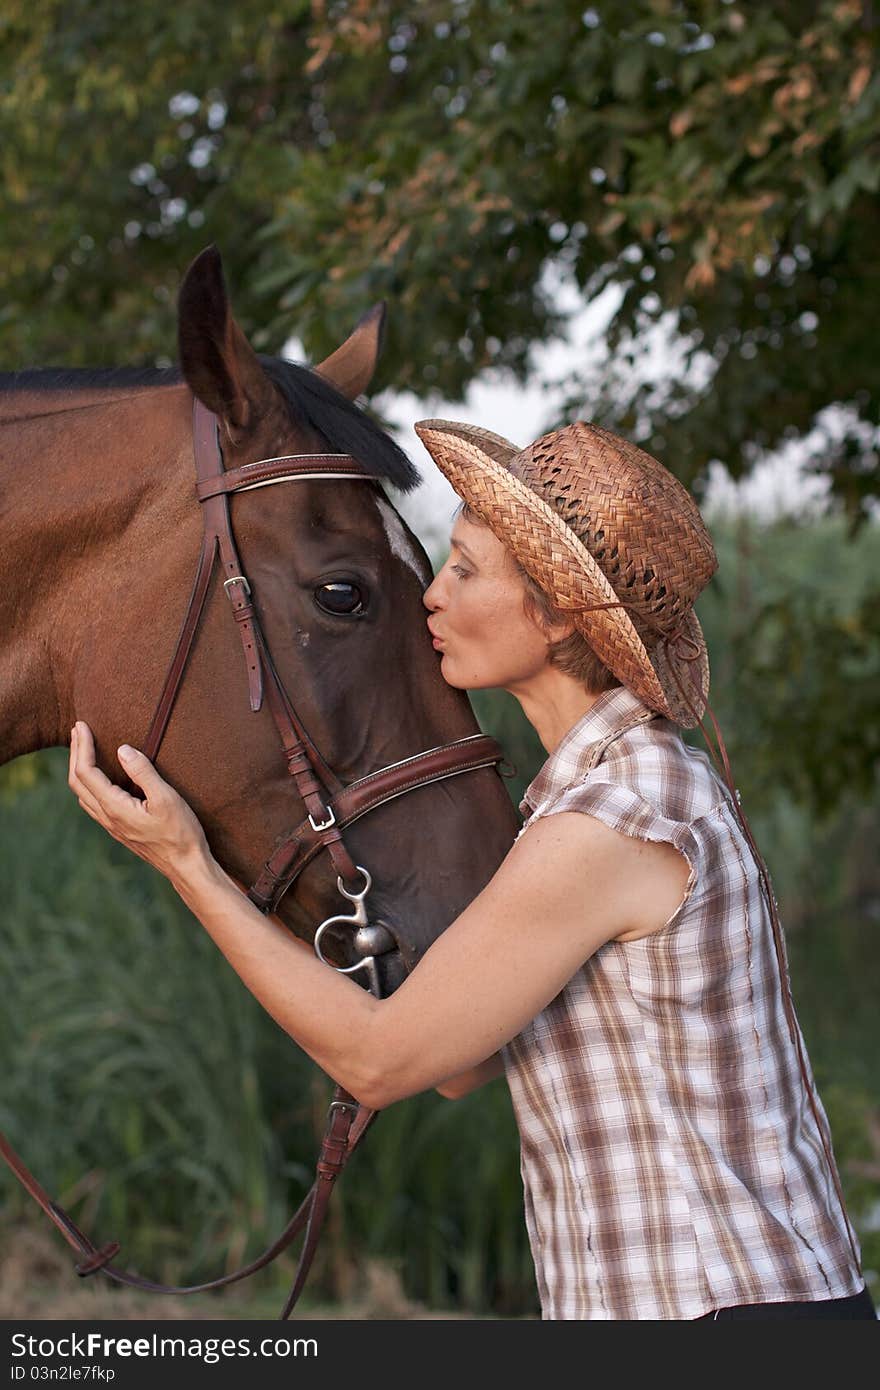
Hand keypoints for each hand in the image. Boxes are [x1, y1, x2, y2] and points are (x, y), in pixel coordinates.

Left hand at [68, 721, 212, 886]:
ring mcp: (112, 825)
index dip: (81, 746)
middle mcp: (107, 818)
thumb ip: (143, 772)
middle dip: (75, 754)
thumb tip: (122, 749)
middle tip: (77, 730)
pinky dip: (88, 783)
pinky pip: (93, 803)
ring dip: (79, 769)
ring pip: (82, 794)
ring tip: (83, 749)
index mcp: (115, 808)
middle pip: (77, 782)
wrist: (186, 865)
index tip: (81, 725)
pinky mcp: (119, 829)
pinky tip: (99, 778)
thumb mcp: (166, 797)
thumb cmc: (181, 833)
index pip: (86, 772)